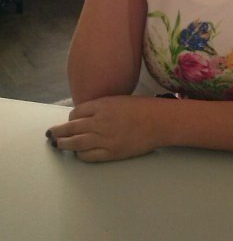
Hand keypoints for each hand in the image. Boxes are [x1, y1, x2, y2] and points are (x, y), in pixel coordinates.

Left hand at [46, 96, 160, 161]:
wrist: (159, 121)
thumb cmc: (143, 107)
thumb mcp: (120, 99)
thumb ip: (103, 106)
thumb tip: (88, 114)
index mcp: (102, 105)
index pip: (77, 112)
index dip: (71, 117)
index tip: (70, 120)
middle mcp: (99, 121)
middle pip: (71, 127)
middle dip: (59, 131)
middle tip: (51, 134)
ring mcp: (104, 138)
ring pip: (75, 143)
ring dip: (64, 144)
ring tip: (57, 145)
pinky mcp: (110, 153)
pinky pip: (88, 156)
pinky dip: (80, 155)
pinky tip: (78, 154)